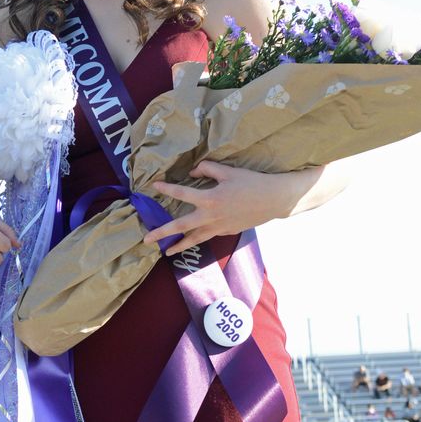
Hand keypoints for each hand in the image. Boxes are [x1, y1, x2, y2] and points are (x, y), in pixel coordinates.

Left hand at [143, 161, 300, 255]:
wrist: (274, 200)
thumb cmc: (252, 182)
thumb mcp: (229, 171)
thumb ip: (207, 169)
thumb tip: (191, 173)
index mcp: (210, 198)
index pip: (182, 193)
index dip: (167, 189)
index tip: (155, 186)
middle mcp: (210, 216)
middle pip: (181, 226)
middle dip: (162, 233)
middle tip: (146, 240)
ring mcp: (219, 227)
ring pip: (194, 239)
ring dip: (179, 245)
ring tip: (166, 252)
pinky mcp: (227, 232)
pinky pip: (208, 236)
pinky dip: (197, 239)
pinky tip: (191, 241)